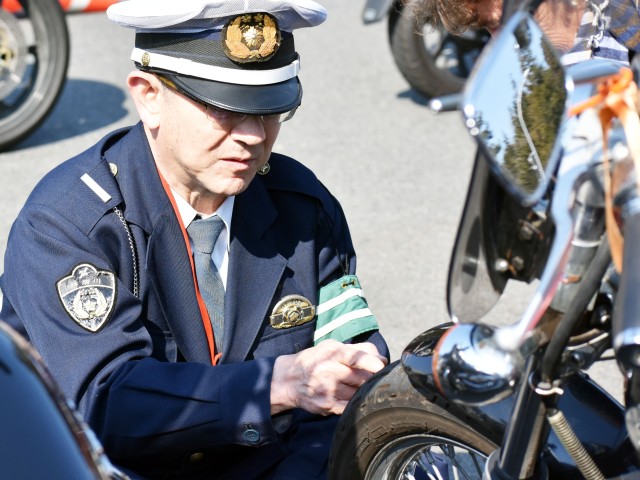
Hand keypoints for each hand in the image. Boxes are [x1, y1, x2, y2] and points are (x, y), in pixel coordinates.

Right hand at [270, 340, 387, 415]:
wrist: (289, 379)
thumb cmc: (317, 360)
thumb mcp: (332, 347)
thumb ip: (358, 350)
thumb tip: (383, 360)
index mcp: (333, 353)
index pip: (354, 357)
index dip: (370, 362)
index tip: (381, 366)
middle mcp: (329, 371)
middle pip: (361, 378)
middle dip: (370, 378)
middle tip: (371, 377)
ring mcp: (328, 390)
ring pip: (358, 393)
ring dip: (363, 390)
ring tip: (355, 385)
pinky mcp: (327, 406)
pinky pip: (350, 406)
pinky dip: (355, 403)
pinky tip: (351, 397)